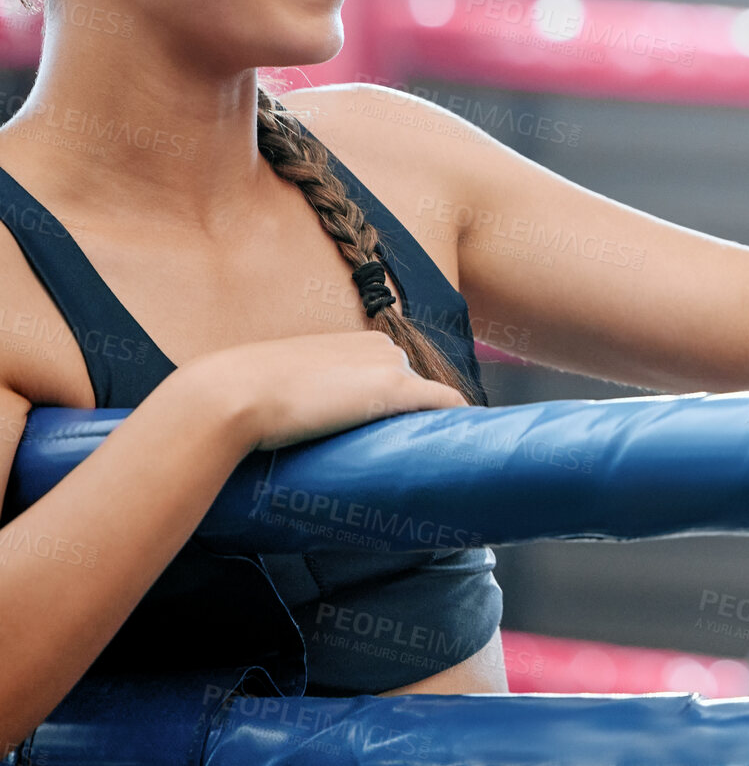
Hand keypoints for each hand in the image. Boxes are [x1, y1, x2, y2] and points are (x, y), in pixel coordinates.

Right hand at [179, 331, 471, 451]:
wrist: (233, 393)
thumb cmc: (244, 394)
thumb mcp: (280, 382)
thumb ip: (302, 391)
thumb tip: (299, 415)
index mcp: (355, 341)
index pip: (392, 377)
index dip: (396, 407)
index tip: (394, 435)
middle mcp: (380, 346)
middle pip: (414, 389)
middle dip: (413, 419)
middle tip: (409, 455)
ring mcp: (390, 367)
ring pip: (428, 400)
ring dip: (429, 424)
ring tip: (428, 457)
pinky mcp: (396, 390)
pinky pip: (445, 403)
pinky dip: (457, 419)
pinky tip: (463, 440)